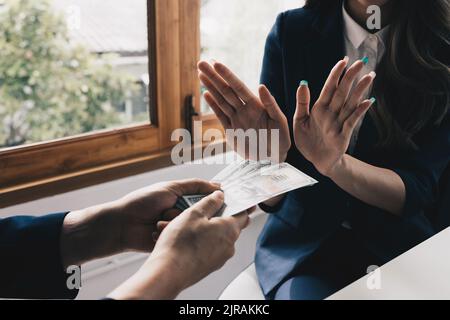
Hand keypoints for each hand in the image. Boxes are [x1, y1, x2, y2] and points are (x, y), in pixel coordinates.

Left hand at [61, 179, 219, 266]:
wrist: (122, 224)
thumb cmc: (142, 202)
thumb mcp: (170, 188)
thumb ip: (195, 186)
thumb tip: (217, 186)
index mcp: (182, 197)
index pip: (206, 197)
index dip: (216, 199)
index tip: (226, 199)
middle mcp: (182, 212)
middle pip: (202, 212)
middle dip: (191, 210)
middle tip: (178, 208)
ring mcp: (177, 226)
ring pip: (190, 224)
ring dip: (175, 220)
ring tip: (159, 218)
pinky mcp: (172, 240)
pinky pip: (181, 236)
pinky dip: (170, 231)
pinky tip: (157, 228)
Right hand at [108, 191, 250, 299]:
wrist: (168, 272)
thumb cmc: (181, 243)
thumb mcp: (194, 213)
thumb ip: (209, 202)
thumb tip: (219, 196)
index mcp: (229, 229)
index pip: (243, 214)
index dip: (240, 205)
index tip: (235, 200)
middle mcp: (229, 245)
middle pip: (230, 226)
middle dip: (219, 216)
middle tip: (204, 210)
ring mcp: (220, 258)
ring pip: (218, 238)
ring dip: (208, 230)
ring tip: (189, 225)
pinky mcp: (210, 266)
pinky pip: (210, 249)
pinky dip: (202, 242)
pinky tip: (187, 240)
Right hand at [198, 61, 290, 161]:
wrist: (273, 159)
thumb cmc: (280, 139)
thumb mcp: (279, 121)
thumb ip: (270, 104)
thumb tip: (261, 86)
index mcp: (256, 105)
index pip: (238, 87)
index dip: (227, 75)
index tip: (216, 63)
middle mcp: (245, 110)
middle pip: (226, 90)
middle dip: (214, 76)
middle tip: (201, 63)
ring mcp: (237, 119)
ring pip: (221, 100)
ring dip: (211, 87)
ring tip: (201, 74)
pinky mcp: (232, 130)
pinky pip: (221, 115)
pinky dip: (213, 105)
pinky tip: (206, 94)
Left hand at [293, 57, 375, 175]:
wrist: (315, 160)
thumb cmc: (307, 141)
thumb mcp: (299, 121)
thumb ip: (302, 103)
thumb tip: (303, 83)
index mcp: (319, 108)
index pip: (329, 87)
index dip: (336, 74)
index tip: (343, 61)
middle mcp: (331, 113)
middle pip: (343, 91)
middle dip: (351, 77)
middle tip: (362, 62)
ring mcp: (339, 123)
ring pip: (350, 103)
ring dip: (360, 90)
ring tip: (369, 76)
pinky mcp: (344, 134)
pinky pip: (352, 120)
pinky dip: (360, 111)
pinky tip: (369, 101)